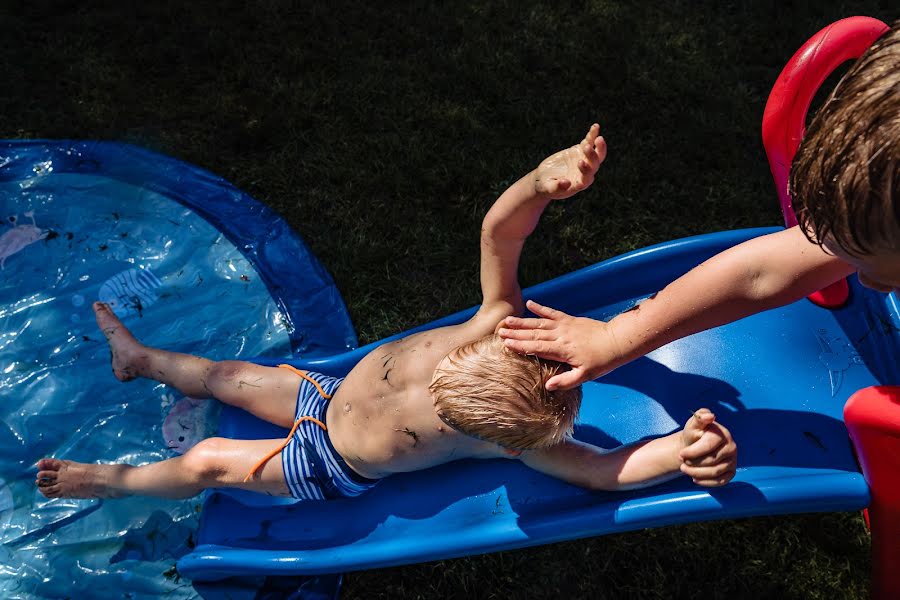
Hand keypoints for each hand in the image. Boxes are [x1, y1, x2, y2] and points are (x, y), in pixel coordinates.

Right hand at [497, 299, 619, 389]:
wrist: (616, 341)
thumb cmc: (601, 361)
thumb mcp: (585, 376)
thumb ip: (566, 381)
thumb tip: (547, 386)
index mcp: (562, 350)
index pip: (537, 347)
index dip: (521, 346)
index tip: (506, 344)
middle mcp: (560, 336)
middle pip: (534, 334)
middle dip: (516, 334)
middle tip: (500, 332)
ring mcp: (564, 326)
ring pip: (539, 323)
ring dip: (523, 322)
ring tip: (507, 320)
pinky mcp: (570, 319)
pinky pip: (552, 312)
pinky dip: (540, 308)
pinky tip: (530, 303)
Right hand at [533, 123, 606, 199]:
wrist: (545, 178)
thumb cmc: (547, 186)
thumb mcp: (548, 188)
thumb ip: (556, 187)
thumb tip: (566, 183)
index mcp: (579, 183)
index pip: (586, 178)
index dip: (586, 171)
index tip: (580, 163)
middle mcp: (586, 173)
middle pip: (594, 165)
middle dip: (592, 156)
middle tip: (586, 148)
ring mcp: (584, 160)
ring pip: (596, 154)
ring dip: (599, 147)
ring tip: (599, 138)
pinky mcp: (580, 150)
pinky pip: (589, 142)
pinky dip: (592, 135)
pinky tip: (595, 127)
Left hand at [678, 409, 736, 486]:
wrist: (695, 447)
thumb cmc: (694, 435)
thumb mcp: (693, 424)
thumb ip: (699, 417)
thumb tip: (709, 416)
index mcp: (723, 434)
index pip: (709, 445)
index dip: (693, 452)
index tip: (681, 454)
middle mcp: (731, 447)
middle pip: (711, 460)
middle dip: (693, 463)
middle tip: (682, 461)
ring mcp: (733, 461)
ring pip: (715, 472)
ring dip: (696, 473)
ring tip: (684, 469)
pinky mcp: (731, 472)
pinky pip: (720, 482)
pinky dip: (706, 482)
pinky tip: (694, 479)